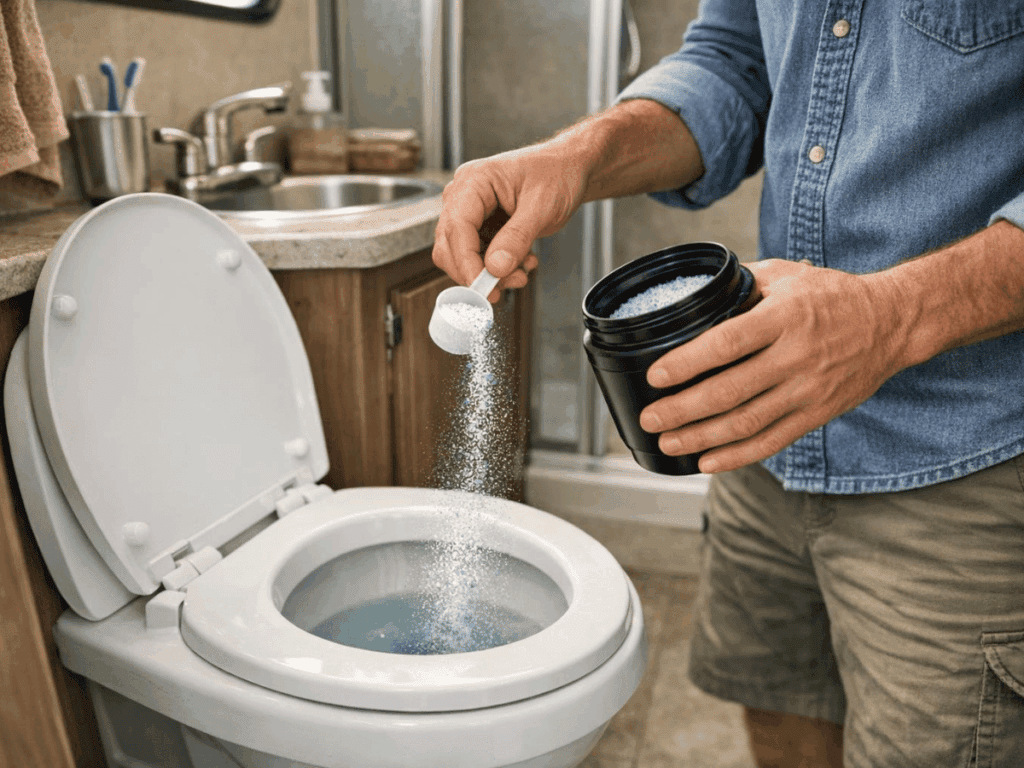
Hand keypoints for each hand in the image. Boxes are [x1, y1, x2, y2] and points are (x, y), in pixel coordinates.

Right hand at [432, 143, 588, 299]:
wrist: (569, 169)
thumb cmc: (557, 174)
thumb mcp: (541, 206)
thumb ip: (517, 237)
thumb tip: (495, 267)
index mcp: (473, 181)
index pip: (456, 227)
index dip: (466, 262)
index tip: (483, 287)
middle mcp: (464, 196)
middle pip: (450, 246)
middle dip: (477, 272)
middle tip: (505, 287)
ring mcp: (471, 212)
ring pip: (462, 257)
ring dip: (491, 273)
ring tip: (522, 272)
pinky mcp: (481, 226)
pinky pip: (479, 257)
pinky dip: (499, 268)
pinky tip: (523, 262)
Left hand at [638, 259, 906, 472]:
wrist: (892, 322)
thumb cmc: (832, 296)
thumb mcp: (787, 275)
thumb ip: (741, 283)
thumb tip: (693, 292)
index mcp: (784, 316)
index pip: (727, 342)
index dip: (687, 362)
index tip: (656, 376)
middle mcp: (796, 356)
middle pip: (731, 390)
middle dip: (683, 409)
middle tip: (650, 418)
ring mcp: (808, 389)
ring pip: (747, 422)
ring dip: (702, 437)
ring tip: (668, 443)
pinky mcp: (817, 414)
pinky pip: (772, 441)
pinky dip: (737, 456)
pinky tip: (707, 462)